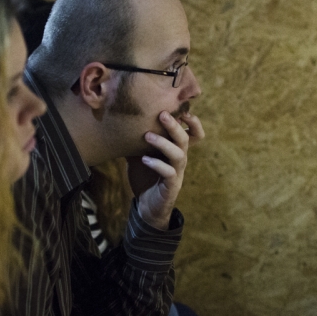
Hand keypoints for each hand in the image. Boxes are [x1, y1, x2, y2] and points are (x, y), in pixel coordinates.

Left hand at [126, 111, 204, 229]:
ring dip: (164, 143)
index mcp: (176, 150)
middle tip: (162, 114)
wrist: (147, 206)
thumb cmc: (145, 177)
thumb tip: (122, 122)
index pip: (193, 133)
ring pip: (179, 154)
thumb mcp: (140, 155)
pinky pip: (169, 173)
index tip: (182, 108)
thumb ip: (137, 140)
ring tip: (148, 136)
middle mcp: (180, 159)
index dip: (193, 121)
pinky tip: (145, 159)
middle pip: (186, 139)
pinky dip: (157, 164)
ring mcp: (177, 172)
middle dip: (175, 125)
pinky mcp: (172, 186)